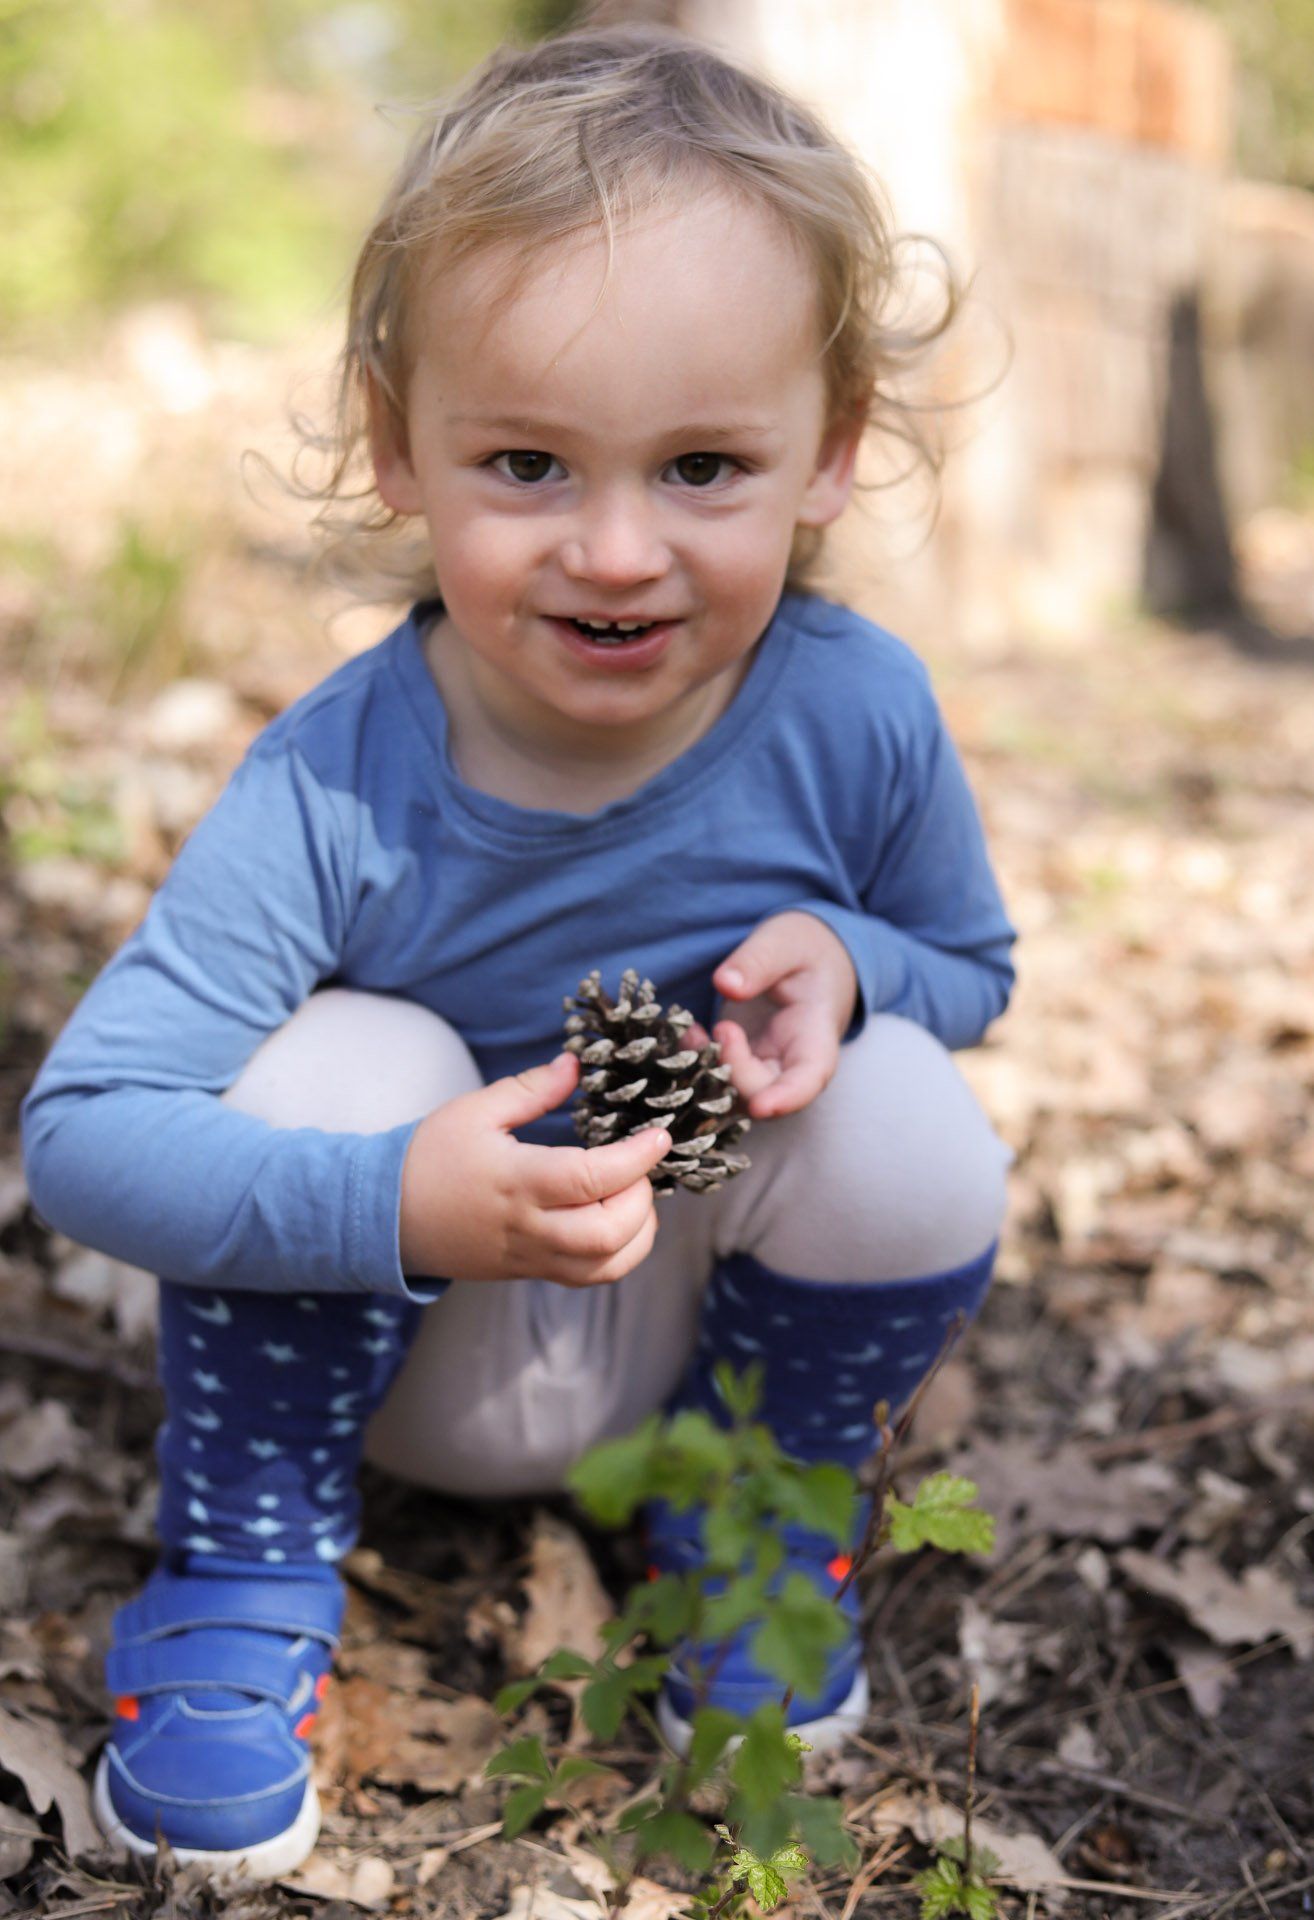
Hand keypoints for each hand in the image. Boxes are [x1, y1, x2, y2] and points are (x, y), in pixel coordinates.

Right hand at [398, 1053, 669, 1287]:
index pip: (591, 1179)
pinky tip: (620, 1221)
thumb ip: (531, 1089)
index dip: (636, 1159)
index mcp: (517, 1182)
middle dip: (643, 1199)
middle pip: (608, 1234)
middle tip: (642, 1166)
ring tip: (637, 1196)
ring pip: (606, 1267)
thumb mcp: (475, 1111)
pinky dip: (619, 1255)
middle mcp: (529, 1228)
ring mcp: (531, 1257)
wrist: (387, 1218)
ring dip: (639, 1234)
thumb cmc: (429, 1158)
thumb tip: (575, 1065)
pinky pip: (588, 1277)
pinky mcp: (530, 1273)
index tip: (659, 1135)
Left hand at [686, 911, 857, 1120]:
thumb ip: (759, 961)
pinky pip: (715, 1082)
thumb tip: (726, 985)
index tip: (761, 1106)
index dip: (787, 1099)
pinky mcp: (739, 1065)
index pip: (808, 1081)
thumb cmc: (805, 951)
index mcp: (814, 1039)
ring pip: (734, 1097)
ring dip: (706, 1075)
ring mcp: (763, 1069)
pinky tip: (689, 1035)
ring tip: (693, 1033)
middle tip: (723, 1027)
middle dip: (734, 1073)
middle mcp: (791, 1066)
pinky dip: (695, 1066)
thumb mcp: (786, 941)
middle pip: (764, 1095)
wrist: (806, 961)